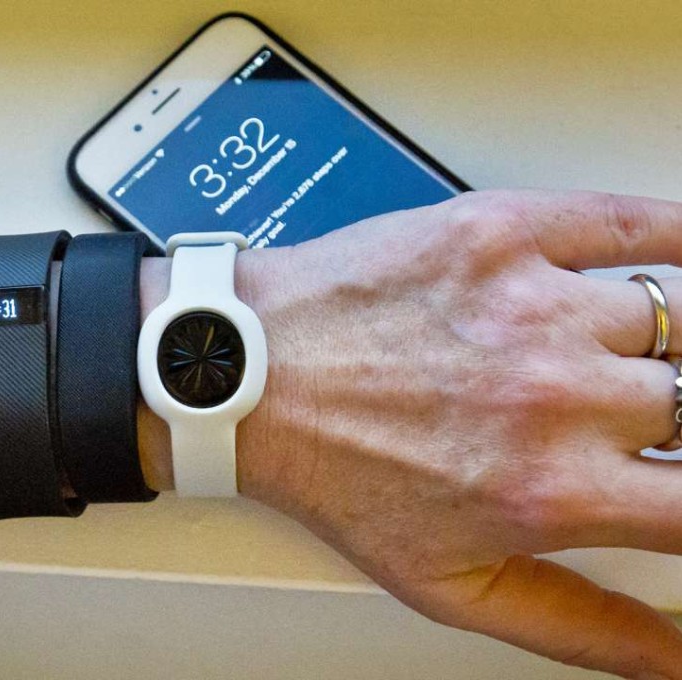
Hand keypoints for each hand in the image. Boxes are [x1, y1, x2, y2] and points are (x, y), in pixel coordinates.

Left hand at [237, 190, 681, 678]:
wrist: (249, 376)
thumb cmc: (332, 471)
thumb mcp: (443, 584)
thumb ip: (571, 625)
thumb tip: (668, 657)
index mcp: (553, 491)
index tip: (678, 488)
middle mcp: (559, 395)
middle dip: (676, 421)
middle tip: (637, 421)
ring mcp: (535, 305)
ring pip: (676, 321)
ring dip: (666, 347)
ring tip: (619, 360)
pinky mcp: (502, 234)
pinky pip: (631, 221)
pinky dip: (677, 231)